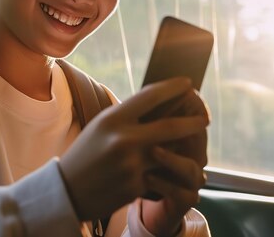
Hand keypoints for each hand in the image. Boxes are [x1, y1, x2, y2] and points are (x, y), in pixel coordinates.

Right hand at [58, 77, 205, 220]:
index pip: (151, 96)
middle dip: (193, 121)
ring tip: (193, 144)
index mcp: (113, 119)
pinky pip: (160, 176)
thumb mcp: (102, 126)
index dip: (173, 87)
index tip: (188, 82)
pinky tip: (169, 169)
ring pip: (170, 154)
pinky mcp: (135, 187)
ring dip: (184, 150)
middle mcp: (123, 139)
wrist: (68, 189)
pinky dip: (166, 172)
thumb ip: (129, 116)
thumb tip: (162, 101)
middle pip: (170, 126)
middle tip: (205, 117)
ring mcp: (131, 165)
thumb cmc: (87, 152)